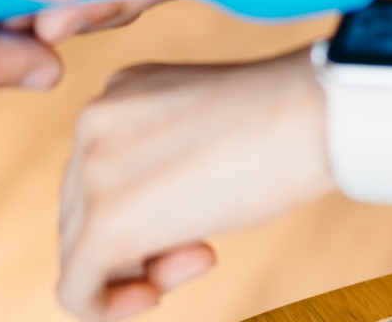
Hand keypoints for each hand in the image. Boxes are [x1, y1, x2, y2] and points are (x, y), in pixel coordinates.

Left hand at [58, 51, 331, 321]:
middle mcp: (94, 121)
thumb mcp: (210, 131)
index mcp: (121, 92)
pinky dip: (106, 307)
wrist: (314, 112)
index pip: (104, 173)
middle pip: (84, 212)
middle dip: (140, 245)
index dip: (149, 211)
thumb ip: (167, 163)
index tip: (204, 215)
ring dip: (137, 272)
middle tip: (204, 250)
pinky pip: (76, 288)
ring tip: (200, 255)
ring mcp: (93, 170)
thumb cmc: (289, 122)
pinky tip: (152, 297)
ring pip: (80, 250)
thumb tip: (147, 235)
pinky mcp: (107, 222)